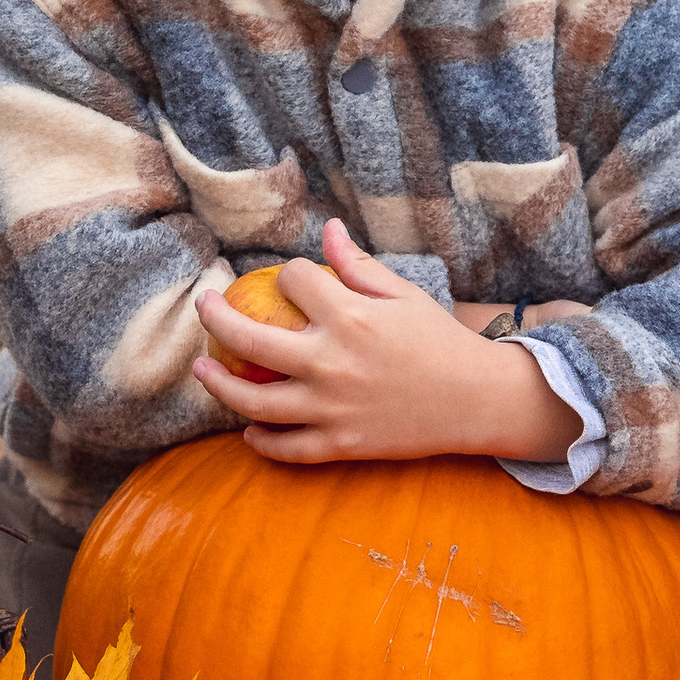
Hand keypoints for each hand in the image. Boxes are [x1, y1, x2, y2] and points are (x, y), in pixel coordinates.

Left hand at [196, 219, 585, 466]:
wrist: (477, 400)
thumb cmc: (441, 343)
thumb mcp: (404, 295)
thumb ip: (359, 266)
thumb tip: (328, 230)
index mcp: (350, 317)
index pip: (294, 282)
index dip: (288, 275)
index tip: (291, 281)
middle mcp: (331, 362)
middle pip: (249, 339)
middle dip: (216, 318)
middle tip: (203, 307)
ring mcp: (331, 408)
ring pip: (253, 402)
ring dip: (218, 386)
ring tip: (202, 371)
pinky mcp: (340, 445)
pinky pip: (287, 448)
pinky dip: (261, 443)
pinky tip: (247, 432)